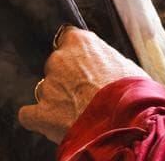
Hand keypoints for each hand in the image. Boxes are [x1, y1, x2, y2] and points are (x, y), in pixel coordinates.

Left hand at [18, 27, 151, 142]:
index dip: (75, 55)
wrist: (130, 124)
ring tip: (80, 116)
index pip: (68, 39)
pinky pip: (29, 114)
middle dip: (66, 80)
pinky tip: (52, 125)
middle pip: (55, 66)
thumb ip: (106, 60)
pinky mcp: (42, 112)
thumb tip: (104, 67)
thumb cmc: (136, 95)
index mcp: (81, 43)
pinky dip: (38, 119)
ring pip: (46, 91)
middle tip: (86, 96)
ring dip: (58, 102)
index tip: (83, 67)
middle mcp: (60, 59)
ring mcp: (49, 86)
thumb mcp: (127, 67)